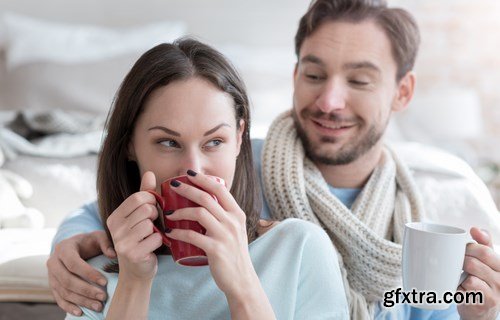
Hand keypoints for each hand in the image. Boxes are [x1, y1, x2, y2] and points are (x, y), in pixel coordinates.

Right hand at [47, 230, 115, 315]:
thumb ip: (105, 242)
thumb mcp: (97, 236)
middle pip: (67, 280)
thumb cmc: (88, 241)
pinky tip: (80, 312)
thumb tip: (113, 255)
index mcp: (63, 248)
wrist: (73, 246)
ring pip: (64, 292)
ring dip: (81, 301)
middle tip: (103, 297)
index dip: (88, 274)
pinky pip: (59, 299)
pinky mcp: (52, 286)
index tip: (104, 282)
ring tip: (98, 306)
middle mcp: (53, 262)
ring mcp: (51, 275)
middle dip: (86, 290)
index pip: (74, 263)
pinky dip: (69, 307)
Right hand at [106, 171, 162, 280]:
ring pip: (150, 223)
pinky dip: (160, 241)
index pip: (138, 197)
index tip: (153, 209)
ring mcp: (122, 242)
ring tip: (151, 236)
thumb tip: (150, 172)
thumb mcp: (140, 216)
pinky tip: (152, 247)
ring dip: (157, 229)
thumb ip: (144, 194)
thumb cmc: (142, 240)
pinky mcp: (133, 254)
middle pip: (146, 209)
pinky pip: (156, 238)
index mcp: (114, 217)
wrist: (137, 271)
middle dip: (155, 215)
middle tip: (153, 224)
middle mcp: (114, 228)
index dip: (152, 201)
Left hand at [166, 171, 256, 297]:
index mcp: (237, 214)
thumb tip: (207, 201)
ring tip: (168, 212)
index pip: (220, 189)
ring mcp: (225, 235)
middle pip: (206, 198)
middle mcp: (232, 221)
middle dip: (187, 188)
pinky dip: (179, 232)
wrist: (241, 279)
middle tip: (172, 185)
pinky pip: (193, 236)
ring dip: (180, 211)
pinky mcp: (216, 249)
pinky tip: (170, 232)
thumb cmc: (234, 254)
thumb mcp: (235, 230)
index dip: (203, 179)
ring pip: (199, 213)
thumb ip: (225, 216)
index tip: (189, 173)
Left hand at [458, 228, 499, 319]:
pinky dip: (460, 288)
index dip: (469, 247)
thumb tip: (476, 228)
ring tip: (460, 276)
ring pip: (470, 276)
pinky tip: (461, 289)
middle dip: (461, 260)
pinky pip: (468, 290)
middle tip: (457, 263)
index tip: (463, 248)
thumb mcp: (484, 262)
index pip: (484, 249)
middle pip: (474, 261)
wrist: (480, 310)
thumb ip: (483, 244)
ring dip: (460, 275)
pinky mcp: (486, 302)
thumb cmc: (480, 281)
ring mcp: (495, 291)